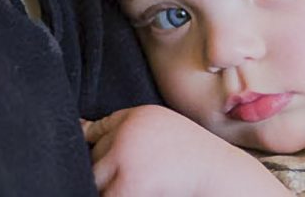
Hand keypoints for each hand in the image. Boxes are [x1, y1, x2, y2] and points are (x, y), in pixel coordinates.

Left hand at [82, 105, 290, 195]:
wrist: (222, 176)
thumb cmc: (197, 160)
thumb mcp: (164, 132)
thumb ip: (130, 131)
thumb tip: (82, 131)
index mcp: (138, 115)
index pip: (97, 128)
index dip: (93, 146)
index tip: (106, 162)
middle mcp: (127, 130)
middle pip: (92, 155)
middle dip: (103, 172)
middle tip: (131, 179)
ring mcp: (125, 155)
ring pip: (94, 178)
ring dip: (107, 188)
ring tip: (137, 185)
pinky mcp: (128, 183)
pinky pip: (104, 196)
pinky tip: (137, 193)